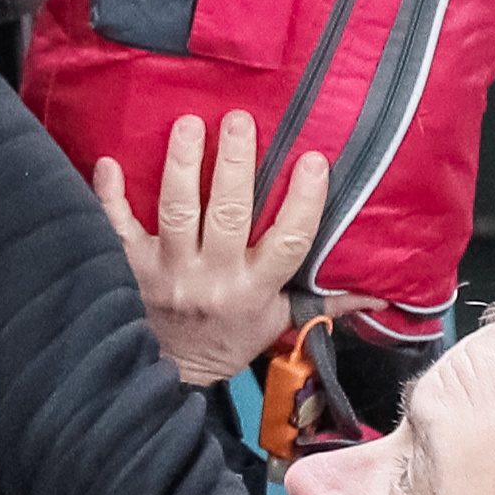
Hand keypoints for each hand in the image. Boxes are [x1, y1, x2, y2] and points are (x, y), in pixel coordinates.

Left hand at [96, 112, 357, 386]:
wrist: (172, 374)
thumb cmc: (231, 339)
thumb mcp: (283, 321)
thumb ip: (329, 300)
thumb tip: (385, 295)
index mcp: (255, 288)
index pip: (288, 242)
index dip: (304, 201)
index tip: (314, 159)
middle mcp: (213, 278)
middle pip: (228, 214)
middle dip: (235, 163)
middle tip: (240, 120)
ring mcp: (170, 272)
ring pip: (177, 211)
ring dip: (183, 164)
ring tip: (189, 123)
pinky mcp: (131, 268)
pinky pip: (118, 227)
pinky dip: (110, 196)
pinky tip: (108, 161)